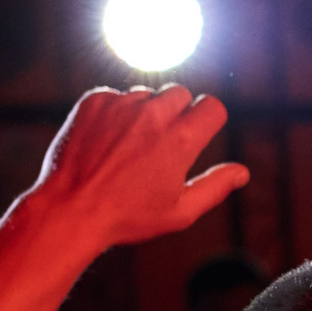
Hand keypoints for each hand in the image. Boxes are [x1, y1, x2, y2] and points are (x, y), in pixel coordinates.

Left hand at [30, 86, 248, 249]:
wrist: (69, 210)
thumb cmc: (126, 217)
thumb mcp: (179, 212)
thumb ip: (215, 188)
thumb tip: (242, 172)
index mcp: (180, 140)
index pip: (212, 106)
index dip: (208, 119)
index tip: (198, 133)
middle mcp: (153, 115)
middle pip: (180, 93)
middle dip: (177, 113)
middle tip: (161, 143)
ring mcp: (120, 106)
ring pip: (146, 94)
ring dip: (144, 112)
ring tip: (128, 146)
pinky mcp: (93, 103)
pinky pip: (114, 96)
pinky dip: (114, 112)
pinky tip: (106, 141)